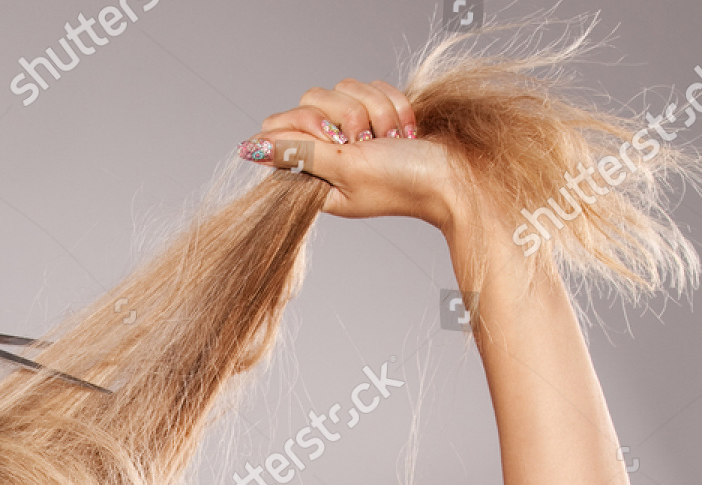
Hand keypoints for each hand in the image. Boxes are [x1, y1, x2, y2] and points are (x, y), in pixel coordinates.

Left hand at [238, 78, 465, 231]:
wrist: (451, 174)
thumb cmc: (401, 181)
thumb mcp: (345, 168)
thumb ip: (299, 153)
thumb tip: (251, 149)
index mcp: (311, 173)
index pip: (280, 127)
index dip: (305, 124)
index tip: (333, 138)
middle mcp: (327, 151)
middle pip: (309, 100)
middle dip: (345, 115)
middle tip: (366, 142)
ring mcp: (352, 130)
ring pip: (342, 87)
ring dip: (373, 110)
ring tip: (389, 140)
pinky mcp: (376, 112)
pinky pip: (371, 86)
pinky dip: (392, 104)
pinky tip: (403, 130)